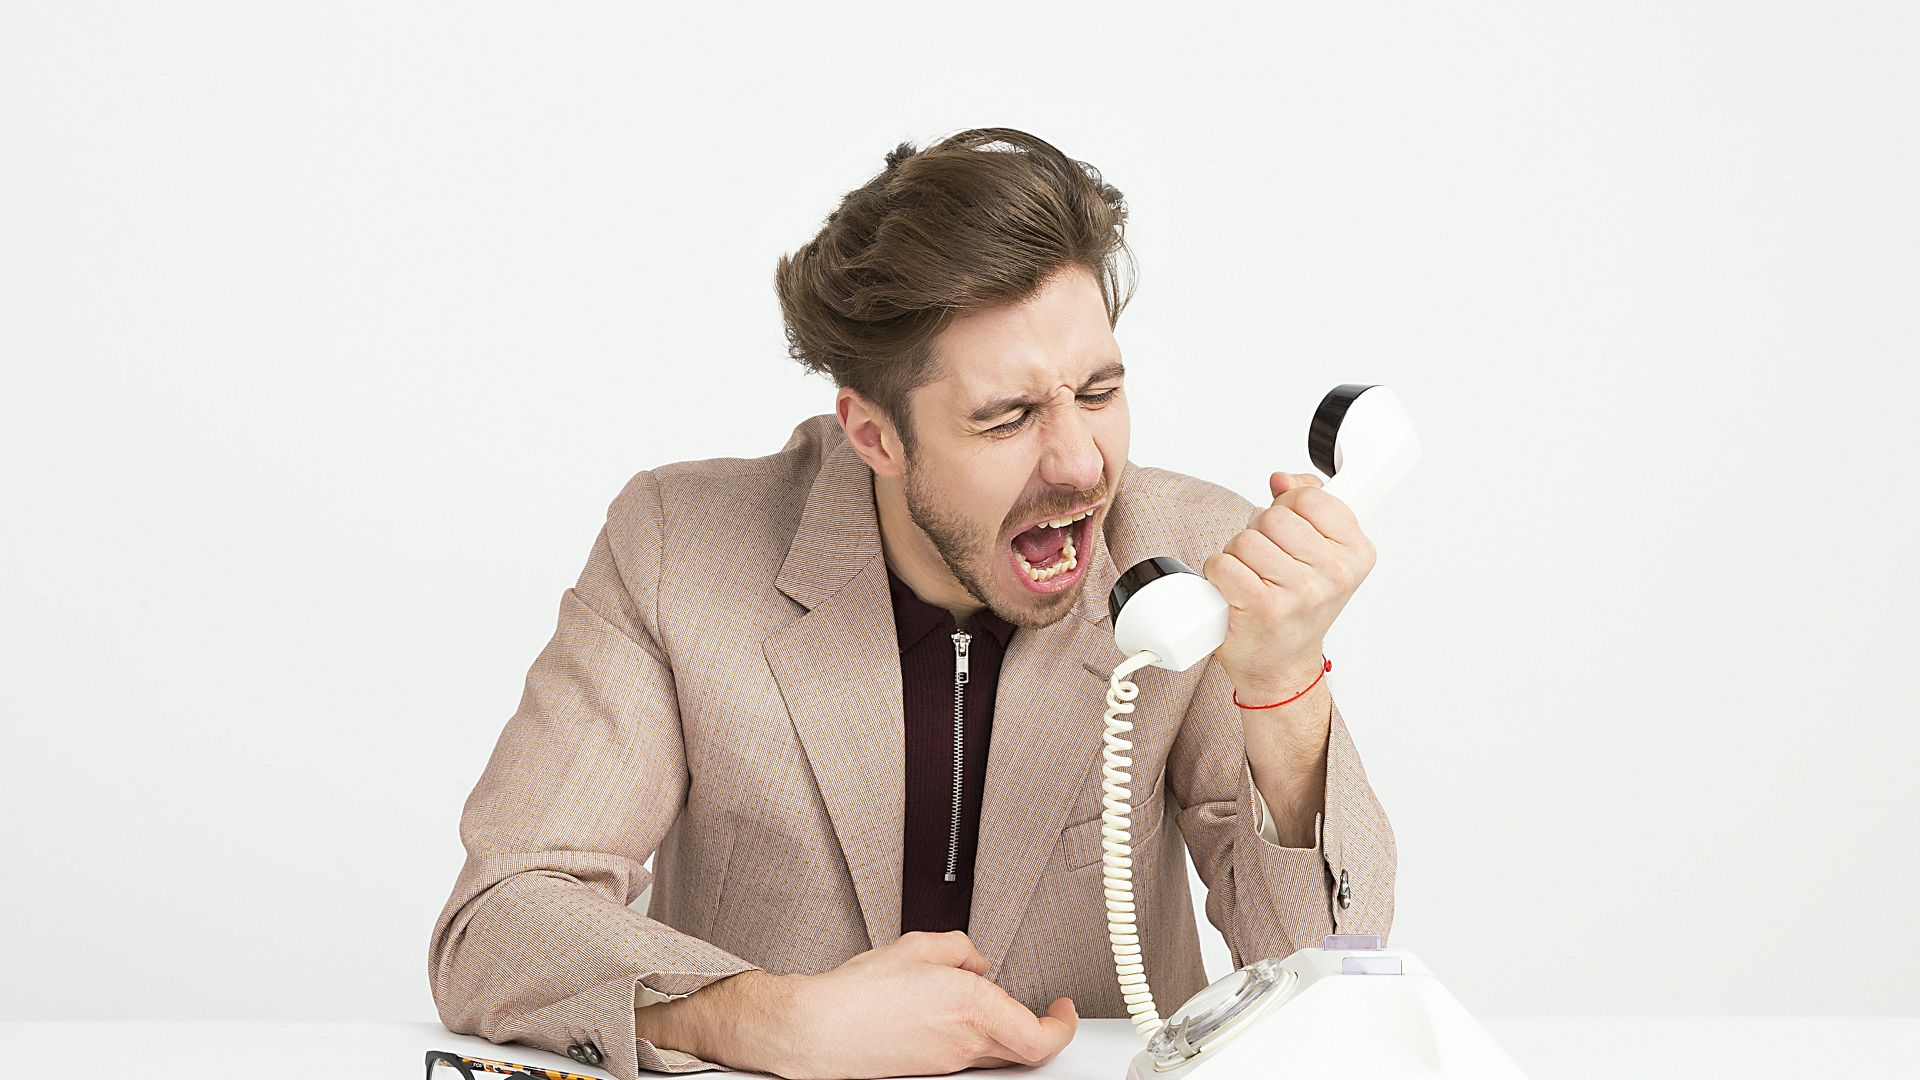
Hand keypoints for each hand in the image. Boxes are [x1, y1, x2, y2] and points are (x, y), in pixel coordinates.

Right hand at [781, 930, 1076, 1078]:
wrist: (820, 1030)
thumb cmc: (860, 994)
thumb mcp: (918, 946)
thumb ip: (961, 948)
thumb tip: (976, 960)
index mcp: (973, 1008)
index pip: (1042, 1037)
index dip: (1063, 1025)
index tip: (1064, 1008)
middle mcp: (967, 1042)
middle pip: (1027, 1050)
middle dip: (1040, 1027)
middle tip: (1044, 1010)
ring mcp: (949, 1060)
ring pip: (999, 1052)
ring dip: (1006, 1029)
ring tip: (989, 1001)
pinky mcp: (931, 1067)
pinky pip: (970, 1053)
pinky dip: (975, 1034)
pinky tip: (952, 1013)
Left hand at [1201, 471, 1375, 702]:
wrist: (1282, 664)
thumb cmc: (1298, 607)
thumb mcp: (1319, 552)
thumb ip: (1307, 504)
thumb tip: (1282, 479)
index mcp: (1356, 553)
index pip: (1309, 496)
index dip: (1288, 508)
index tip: (1291, 532)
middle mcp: (1335, 573)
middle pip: (1272, 517)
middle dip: (1258, 533)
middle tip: (1266, 562)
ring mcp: (1301, 592)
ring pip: (1245, 540)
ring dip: (1236, 556)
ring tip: (1252, 578)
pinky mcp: (1264, 608)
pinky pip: (1223, 564)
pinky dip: (1218, 574)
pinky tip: (1234, 591)